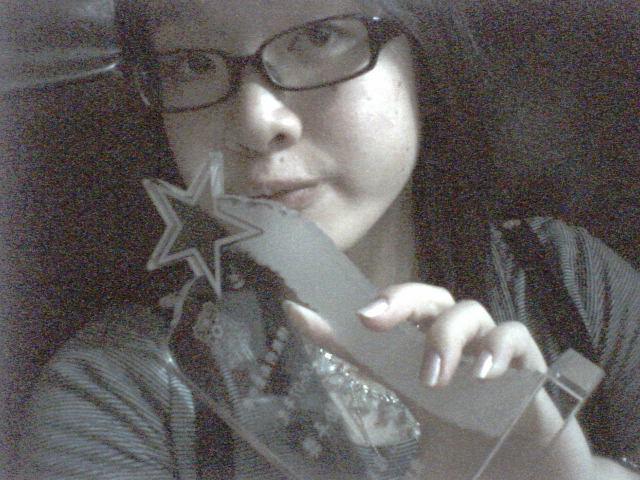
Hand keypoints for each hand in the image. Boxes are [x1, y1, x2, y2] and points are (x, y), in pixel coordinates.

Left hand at [283, 282, 607, 478]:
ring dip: (445, 334)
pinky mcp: (532, 370)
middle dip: (397, 300)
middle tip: (371, 319)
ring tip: (434, 376)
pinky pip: (516, 337)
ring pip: (467, 312)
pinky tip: (485, 375)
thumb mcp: (424, 475)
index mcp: (418, 378)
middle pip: (423, 303)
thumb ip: (387, 477)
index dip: (335, 329)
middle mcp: (452, 359)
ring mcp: (491, 360)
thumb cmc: (479, 472)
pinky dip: (499, 347)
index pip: (373, 346)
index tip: (297, 314)